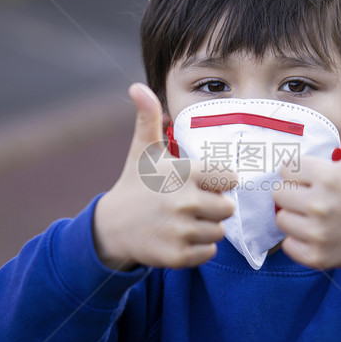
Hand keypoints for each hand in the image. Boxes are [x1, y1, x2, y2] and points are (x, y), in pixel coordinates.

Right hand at [93, 83, 236, 270]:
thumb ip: (147, 118)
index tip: (203, 182)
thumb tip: (136, 86)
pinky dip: (199, 248)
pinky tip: (181, 237)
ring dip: (207, 228)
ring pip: (219, 232)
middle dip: (214, 207)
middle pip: (228, 208)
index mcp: (184, 173)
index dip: (219, 180)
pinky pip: (208, 253)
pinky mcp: (177, 255)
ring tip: (186, 221)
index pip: (229, 177)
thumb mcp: (141, 150)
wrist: (110, 227)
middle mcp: (184, 201)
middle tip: (193, 205)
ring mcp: (180, 230)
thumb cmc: (135, 184)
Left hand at [273, 90, 340, 277]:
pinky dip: (298, 241)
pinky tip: (317, 233)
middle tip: (315, 195)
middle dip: (294, 193)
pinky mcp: (316, 257)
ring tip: (316, 214)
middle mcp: (320, 205)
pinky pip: (287, 245)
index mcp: (329, 177)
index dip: (300, 171)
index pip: (287, 168)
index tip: (318, 176)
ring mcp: (318, 234)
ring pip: (281, 219)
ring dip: (294, 217)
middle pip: (279, 193)